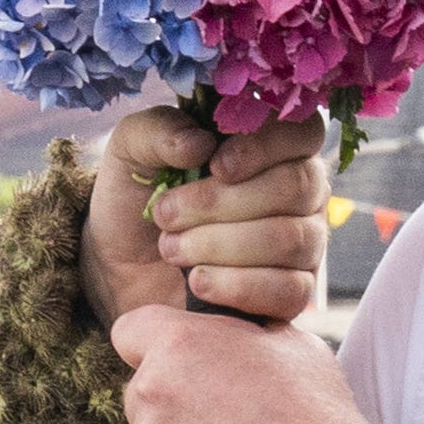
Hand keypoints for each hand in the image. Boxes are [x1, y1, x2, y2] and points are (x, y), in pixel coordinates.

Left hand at [87, 108, 332, 330]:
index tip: (216, 166)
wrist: (119, 267)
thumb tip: (200, 143)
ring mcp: (303, 243)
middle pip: (296, 187)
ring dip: (221, 245)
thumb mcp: (132, 151)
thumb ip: (158, 131)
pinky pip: (290, 289)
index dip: (265, 147)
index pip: (303, 131)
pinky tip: (198, 281)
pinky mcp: (293, 293)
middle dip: (222, 203)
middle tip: (166, 215)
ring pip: (291, 239)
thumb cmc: (137, 198)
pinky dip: (239, 285)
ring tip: (171, 249)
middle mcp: (299, 191)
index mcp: (271, 145)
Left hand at [114, 306, 423, 423]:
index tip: (174, 361)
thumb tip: (237, 328)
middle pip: (140, 391)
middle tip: (222, 420)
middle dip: (170, 402)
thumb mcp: (290, 344)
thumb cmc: (315, 412)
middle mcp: (152, 390)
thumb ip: (243, 331)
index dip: (150, 345)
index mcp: (179, 343)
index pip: (129, 331)